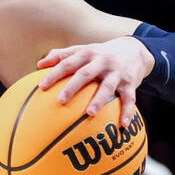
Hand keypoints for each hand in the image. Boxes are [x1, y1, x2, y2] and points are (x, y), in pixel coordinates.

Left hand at [36, 36, 154, 127]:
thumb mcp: (83, 49)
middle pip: (85, 74)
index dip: (54, 74)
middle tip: (60, 101)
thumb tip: (39, 65)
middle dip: (72, 87)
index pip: (67, 63)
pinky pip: (129, 98)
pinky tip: (122, 125)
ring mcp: (117, 72)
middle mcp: (102, 61)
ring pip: (107, 87)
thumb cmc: (101, 53)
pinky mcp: (131, 82)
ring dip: (98, 100)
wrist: (135, 49)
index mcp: (87, 53)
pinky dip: (127, 111)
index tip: (41, 87)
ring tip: (90, 113)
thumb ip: (61, 55)